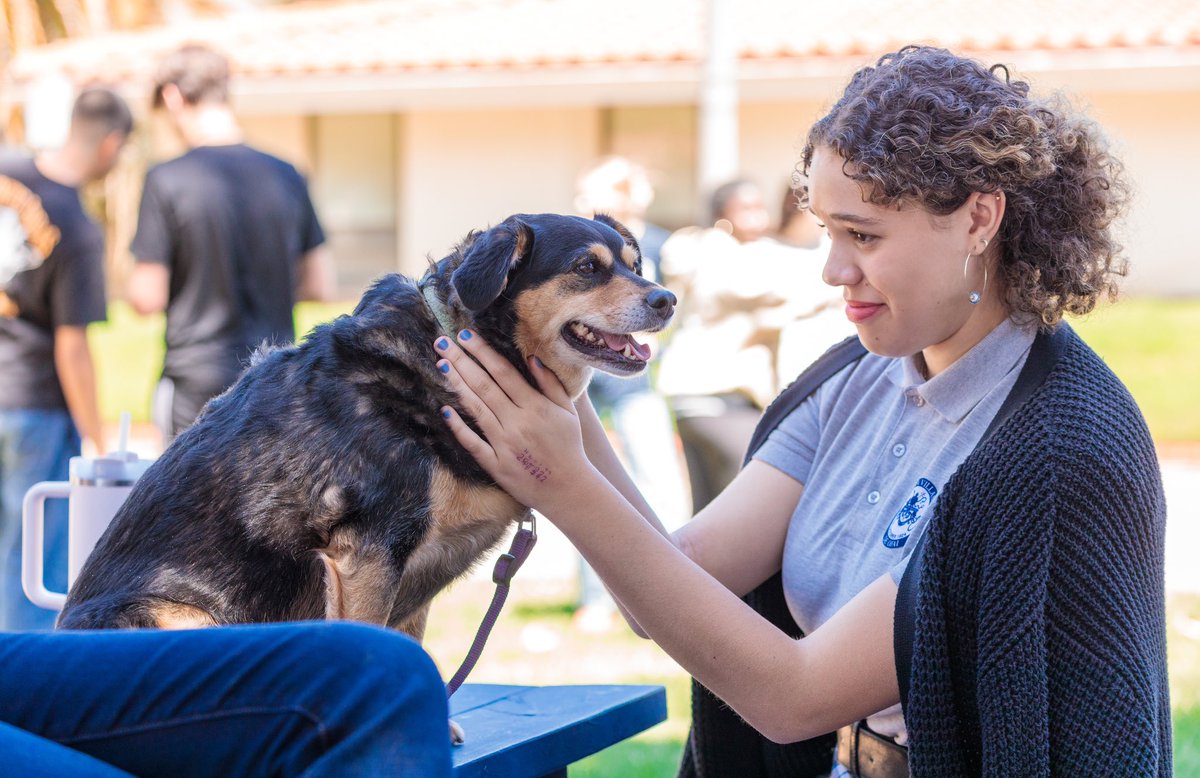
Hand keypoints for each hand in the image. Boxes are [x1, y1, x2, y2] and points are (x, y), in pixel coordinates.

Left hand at [434, 330, 595, 513]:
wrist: (568, 489)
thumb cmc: (569, 447)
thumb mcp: (567, 411)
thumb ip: (550, 384)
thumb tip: (531, 358)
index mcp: (535, 407)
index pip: (503, 372)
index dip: (482, 352)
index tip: (465, 335)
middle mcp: (517, 423)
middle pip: (484, 386)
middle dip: (462, 361)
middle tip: (441, 343)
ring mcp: (504, 444)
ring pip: (476, 409)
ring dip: (457, 385)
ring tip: (442, 365)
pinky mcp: (495, 465)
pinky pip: (472, 442)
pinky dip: (458, 426)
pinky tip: (444, 409)